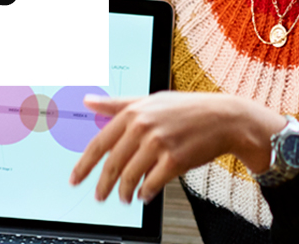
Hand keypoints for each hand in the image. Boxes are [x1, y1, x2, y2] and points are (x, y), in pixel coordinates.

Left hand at [68, 91, 284, 204]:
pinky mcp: (175, 160)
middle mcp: (142, 127)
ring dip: (124, 193)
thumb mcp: (150, 99)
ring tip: (124, 199)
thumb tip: (87, 102)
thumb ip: (117, 104)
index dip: (84, 165)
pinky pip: (151, 184)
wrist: (224, 118)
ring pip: (130, 177)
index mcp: (133, 112)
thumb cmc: (186, 108)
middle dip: (103, 185)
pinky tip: (144, 196)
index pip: (99, 143)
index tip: (75, 179)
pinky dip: (145, 193)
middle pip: (112, 164)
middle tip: (99, 196)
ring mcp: (158, 144)